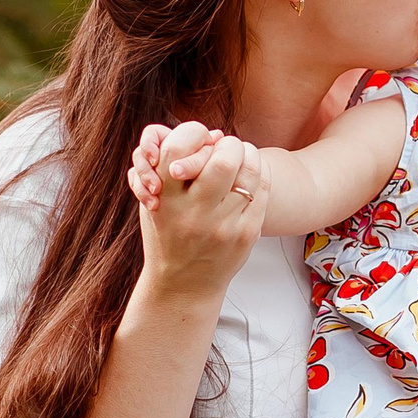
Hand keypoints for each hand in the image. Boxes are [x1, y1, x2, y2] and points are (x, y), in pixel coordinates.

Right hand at [134, 122, 266, 299]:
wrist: (183, 284)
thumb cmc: (167, 234)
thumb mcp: (154, 202)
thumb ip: (170, 167)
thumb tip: (211, 133)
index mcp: (166, 201)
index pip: (179, 149)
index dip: (194, 134)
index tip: (200, 138)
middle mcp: (195, 214)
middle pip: (225, 159)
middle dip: (229, 145)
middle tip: (228, 146)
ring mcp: (224, 226)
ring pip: (250, 172)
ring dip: (248, 155)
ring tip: (241, 157)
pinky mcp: (247, 234)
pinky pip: (263, 190)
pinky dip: (259, 175)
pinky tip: (251, 176)